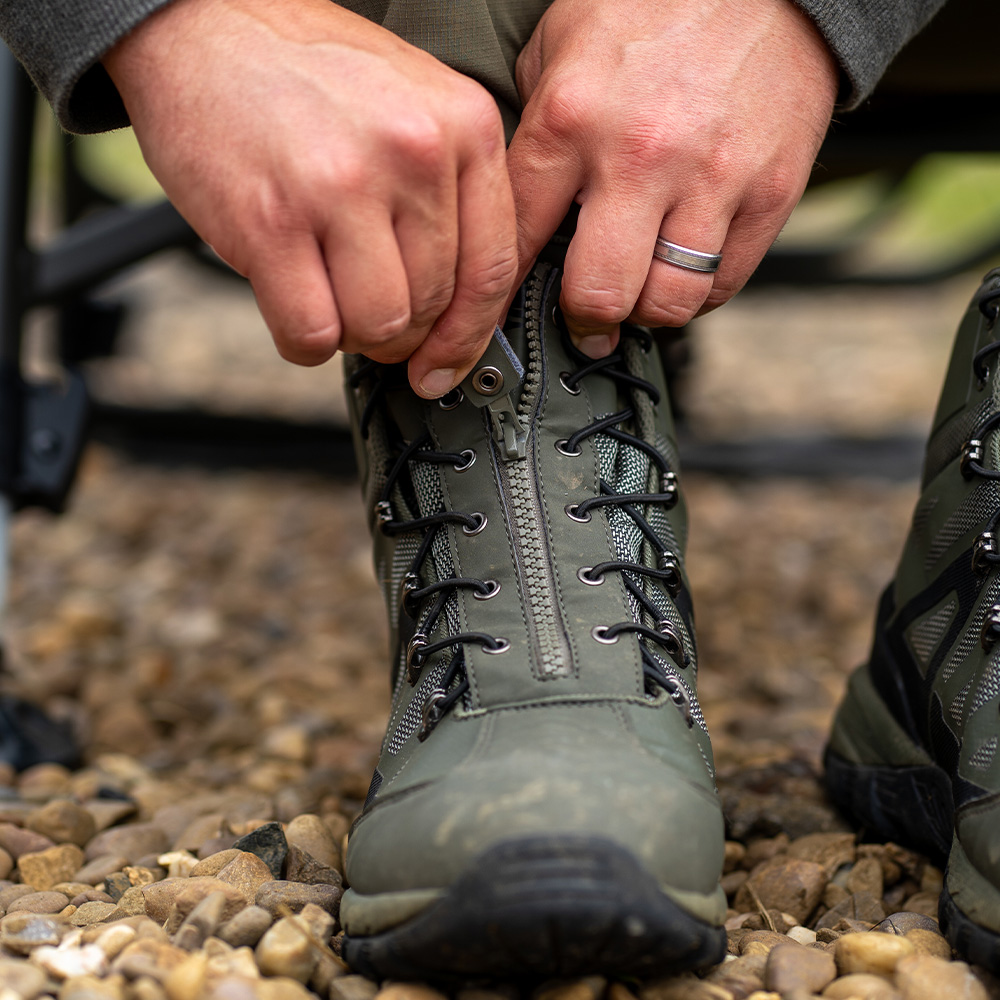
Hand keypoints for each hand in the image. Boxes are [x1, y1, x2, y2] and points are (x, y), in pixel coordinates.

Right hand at [103, 0, 517, 396]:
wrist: (201, 24)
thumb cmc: (309, 76)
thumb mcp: (414, 106)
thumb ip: (451, 196)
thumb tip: (463, 312)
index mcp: (463, 125)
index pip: (493, 269)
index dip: (470, 335)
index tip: (445, 363)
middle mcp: (414, 152)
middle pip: (433, 305)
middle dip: (399, 331)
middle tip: (365, 309)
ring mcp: (342, 185)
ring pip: (380, 326)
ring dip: (352, 335)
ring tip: (328, 298)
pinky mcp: (272, 220)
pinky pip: (313, 332)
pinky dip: (303, 340)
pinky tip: (292, 304)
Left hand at [507, 0, 837, 355]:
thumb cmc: (658, 5)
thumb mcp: (564, 43)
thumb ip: (535, 124)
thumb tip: (517, 199)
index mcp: (573, 119)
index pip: (518, 240)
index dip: (501, 289)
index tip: (504, 308)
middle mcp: (640, 157)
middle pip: (598, 294)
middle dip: (582, 319)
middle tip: (583, 318)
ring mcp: (711, 179)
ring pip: (667, 303)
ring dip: (645, 311)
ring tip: (639, 293)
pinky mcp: (769, 192)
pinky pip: (725, 283)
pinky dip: (699, 292)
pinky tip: (684, 269)